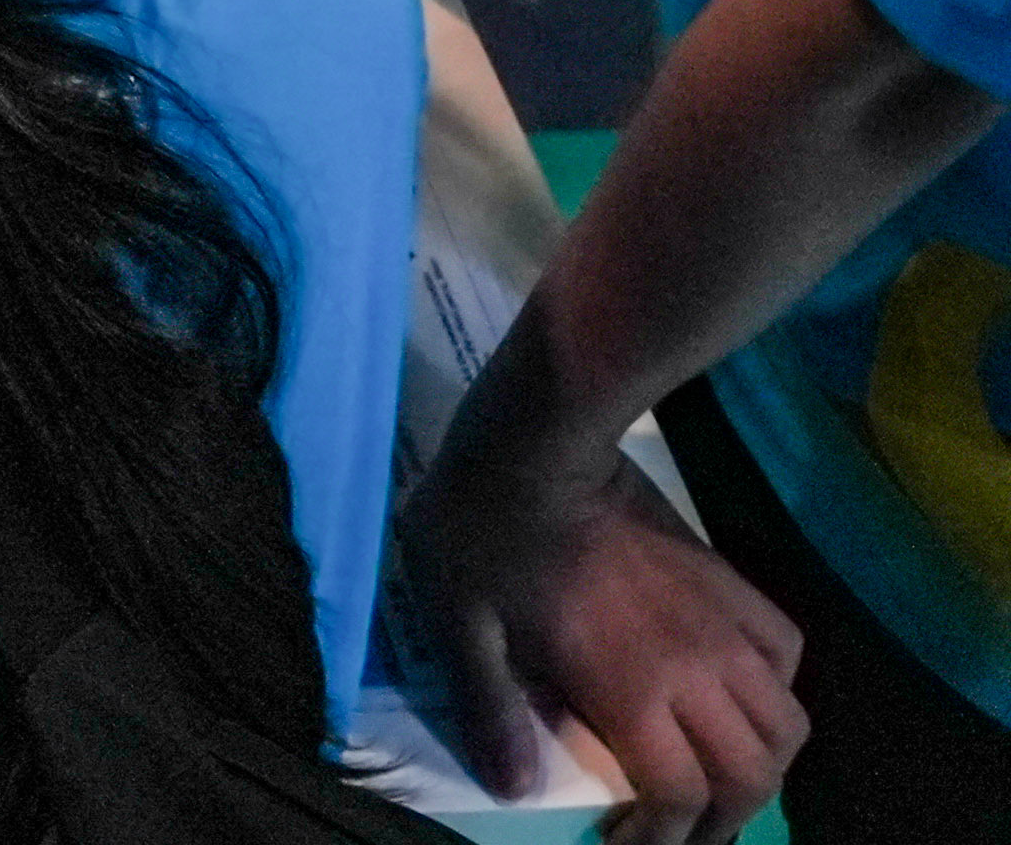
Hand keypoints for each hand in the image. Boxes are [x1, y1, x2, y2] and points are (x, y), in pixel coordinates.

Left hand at [401, 432, 802, 844]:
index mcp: (632, 686)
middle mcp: (696, 666)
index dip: (665, 838)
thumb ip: (488, 708)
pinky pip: (786, 652)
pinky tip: (737, 696)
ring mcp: (722, 622)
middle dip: (725, 820)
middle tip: (681, 830)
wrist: (535, 439)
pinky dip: (777, 692)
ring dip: (761, 766)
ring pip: (785, 723)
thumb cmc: (480, 526)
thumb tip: (511, 789)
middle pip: (751, 774)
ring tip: (718, 779)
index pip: (683, 795)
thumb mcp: (458, 619)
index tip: (629, 844)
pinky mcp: (731, 580)